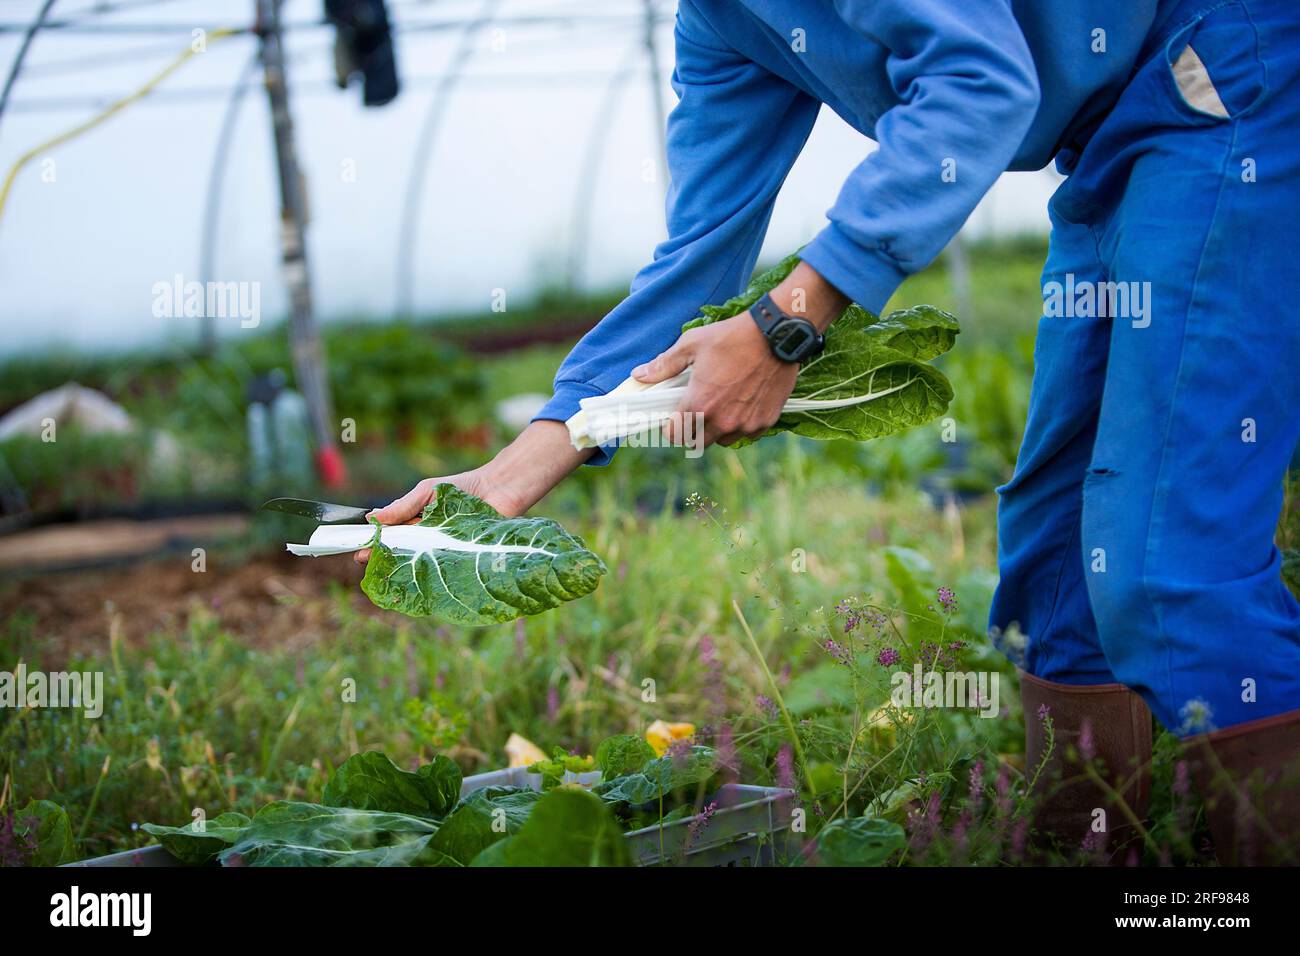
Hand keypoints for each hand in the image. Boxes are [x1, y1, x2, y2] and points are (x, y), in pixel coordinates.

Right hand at [353, 421, 590, 563]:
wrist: (501, 488)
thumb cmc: (465, 486)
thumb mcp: (428, 491)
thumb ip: (403, 506)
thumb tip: (372, 518)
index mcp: (417, 520)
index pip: (390, 534)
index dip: (373, 542)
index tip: (358, 551)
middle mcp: (428, 537)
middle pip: (401, 551)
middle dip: (383, 557)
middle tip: (366, 563)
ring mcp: (444, 548)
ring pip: (420, 561)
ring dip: (404, 566)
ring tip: (386, 571)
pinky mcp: (461, 557)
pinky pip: (444, 567)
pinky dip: (431, 573)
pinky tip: (418, 578)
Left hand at [631, 261, 846, 447]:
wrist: (776, 335)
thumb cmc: (731, 337)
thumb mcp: (691, 344)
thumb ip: (664, 365)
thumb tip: (639, 375)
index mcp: (698, 405)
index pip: (675, 436)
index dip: (672, 428)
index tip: (674, 418)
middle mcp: (721, 421)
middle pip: (698, 443)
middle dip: (694, 431)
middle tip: (698, 411)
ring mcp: (745, 424)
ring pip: (723, 440)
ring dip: (718, 430)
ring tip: (721, 407)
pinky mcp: (765, 422)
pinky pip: (747, 434)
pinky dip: (742, 425)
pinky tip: (742, 405)